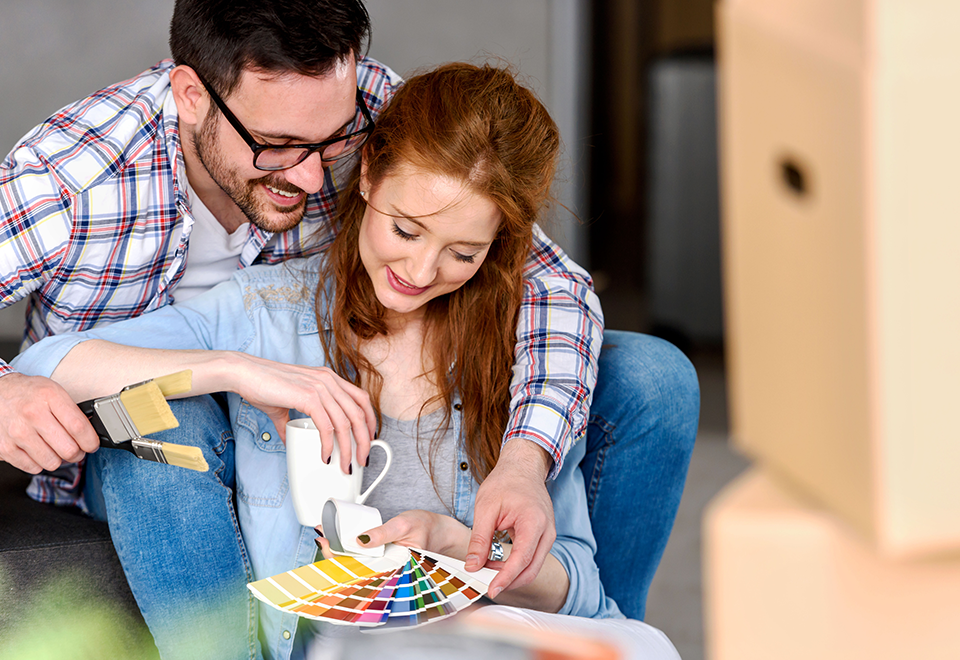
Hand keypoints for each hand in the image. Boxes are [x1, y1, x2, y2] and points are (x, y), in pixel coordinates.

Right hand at [0, 373, 99, 472]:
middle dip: (77, 453)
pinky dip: (39, 463)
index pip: (79, 427)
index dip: (90, 441)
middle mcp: (32, 414)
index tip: (92, 445)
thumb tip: (91, 434)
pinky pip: (33, 468)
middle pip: (68, 449)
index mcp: (49, 397)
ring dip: (58, 459)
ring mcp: (17, 432)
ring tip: (55, 448)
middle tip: (75, 449)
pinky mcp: (5, 447)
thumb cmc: (30, 393)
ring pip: (52, 462)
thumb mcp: (54, 391)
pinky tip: (38, 450)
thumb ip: (73, 411)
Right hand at [228, 354, 376, 473]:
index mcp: (329, 379)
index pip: (361, 399)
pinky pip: (326, 426)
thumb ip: (292, 420)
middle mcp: (329, 380)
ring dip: (349, 448)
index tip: (369, 439)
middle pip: (359, 413)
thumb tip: (290, 438)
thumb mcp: (286, 403)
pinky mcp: (308, 396)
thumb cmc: (262, 385)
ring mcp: (320, 387)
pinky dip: (328, 444)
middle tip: (362, 459)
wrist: (244, 373)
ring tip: (346, 465)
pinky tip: (326, 456)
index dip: (370, 421)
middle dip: (364, 441)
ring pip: (346, 422)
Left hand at [314, 510, 468, 559]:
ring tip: (324, 534)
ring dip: (339, 549)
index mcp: (390, 566)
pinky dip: (348, 546)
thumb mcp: (404, 525)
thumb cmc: (425, 528)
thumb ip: (383, 532)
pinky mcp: (380, 556)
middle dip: (334, 553)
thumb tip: (360, 539)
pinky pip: (361, 555)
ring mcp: (381, 563)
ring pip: (355, 560)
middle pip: (353, 566)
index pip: (359, 568)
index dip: (340, 558)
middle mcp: (384, 568)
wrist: (438, 529)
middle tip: (321, 536)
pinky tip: (337, 538)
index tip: (327, 544)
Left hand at [466, 439, 555, 598]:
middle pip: (531, 569)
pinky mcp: (544, 537)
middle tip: (485, 585)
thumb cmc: (505, 482)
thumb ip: (480, 539)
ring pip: (533, 567)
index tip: (491, 590)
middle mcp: (547, 531)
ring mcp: (549, 535)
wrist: (522, 467)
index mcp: (533, 522)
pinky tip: (497, 563)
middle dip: (509, 581)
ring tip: (487, 570)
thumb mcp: (485, 508)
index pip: (521, 559)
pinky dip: (516, 565)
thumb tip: (473, 566)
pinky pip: (532, 558)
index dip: (506, 578)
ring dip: (512, 574)